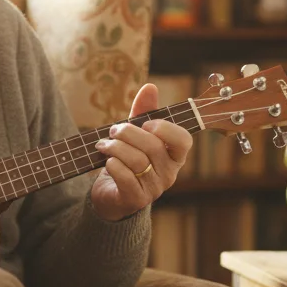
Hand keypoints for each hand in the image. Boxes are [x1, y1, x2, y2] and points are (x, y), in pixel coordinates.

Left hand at [90, 83, 193, 221]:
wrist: (112, 194)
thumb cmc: (128, 160)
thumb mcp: (136, 135)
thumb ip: (143, 112)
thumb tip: (150, 87)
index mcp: (174, 156)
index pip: (183, 140)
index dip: (165, 129)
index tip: (146, 123)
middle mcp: (169, 174)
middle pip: (153, 146)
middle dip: (128, 133)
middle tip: (113, 130)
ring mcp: (154, 189)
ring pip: (138, 161)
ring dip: (115, 147)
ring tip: (103, 144)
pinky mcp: (136, 200)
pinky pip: (126, 177)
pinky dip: (113, 164)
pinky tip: (107, 161)